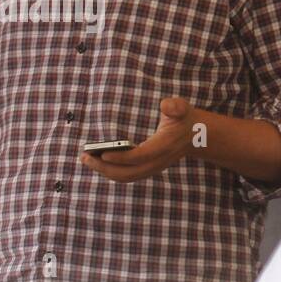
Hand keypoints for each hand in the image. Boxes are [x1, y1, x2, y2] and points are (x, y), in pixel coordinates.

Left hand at [80, 96, 197, 182]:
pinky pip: (127, 175)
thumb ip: (176, 106)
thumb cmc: (184, 119)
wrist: (196, 136)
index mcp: (163, 147)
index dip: (121, 157)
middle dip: (105, 168)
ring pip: (126, 177)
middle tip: (84, 158)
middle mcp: (157, 162)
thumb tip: (165, 105)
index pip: (140, 156)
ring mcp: (152, 168)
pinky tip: (97, 161)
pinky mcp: (147, 169)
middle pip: (128, 173)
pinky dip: (111, 171)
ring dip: (105, 171)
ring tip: (86, 160)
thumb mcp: (182, 108)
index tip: (102, 154)